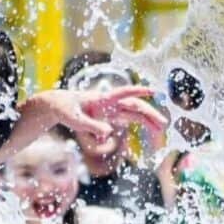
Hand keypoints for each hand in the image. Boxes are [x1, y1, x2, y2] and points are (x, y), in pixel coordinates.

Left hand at [31, 86, 167, 141]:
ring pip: (134, 112)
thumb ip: (91, 127)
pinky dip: (139, 123)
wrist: (59, 105)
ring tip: (161, 129)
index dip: (138, 91)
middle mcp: (110, 102)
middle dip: (150, 114)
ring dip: (148, 120)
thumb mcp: (75, 121)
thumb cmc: (66, 111)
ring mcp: (111, 108)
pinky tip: (150, 130)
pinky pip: (128, 118)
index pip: (124, 93)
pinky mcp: (110, 115)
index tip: (153, 90)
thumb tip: (108, 133)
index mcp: (102, 99)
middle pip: (134, 106)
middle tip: (164, 125)